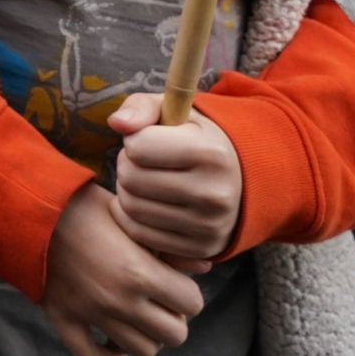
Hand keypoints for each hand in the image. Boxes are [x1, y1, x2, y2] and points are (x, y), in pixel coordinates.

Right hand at [39, 184, 203, 355]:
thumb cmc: (81, 204)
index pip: (192, 303)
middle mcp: (119, 300)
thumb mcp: (129, 215)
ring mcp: (91, 314)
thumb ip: (169, 245)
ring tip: (138, 315)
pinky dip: (109, 354)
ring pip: (142, 350)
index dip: (187, 292)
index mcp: (139, 271)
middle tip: (160, 300)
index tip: (175, 281)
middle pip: (175, 335)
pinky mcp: (65, 318)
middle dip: (173, 318)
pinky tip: (112, 339)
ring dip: (146, 336)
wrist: (26, 206)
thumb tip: (204, 266)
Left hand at [106, 94, 243, 265]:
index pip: (139, 147)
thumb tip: (117, 124)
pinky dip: (131, 216)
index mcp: (211, 153)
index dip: (134, 140)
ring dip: (127, 190)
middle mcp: (214, 193)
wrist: (238, 181)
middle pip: (131, 178)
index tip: (146, 140)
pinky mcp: (200, 248)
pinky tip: (145, 201)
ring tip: (144, 180)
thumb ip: (141, 107)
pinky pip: (139, 233)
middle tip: (141, 162)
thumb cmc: (194, 140)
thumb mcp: (174, 112)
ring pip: (131, 207)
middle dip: (127, 165)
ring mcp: (209, 226)